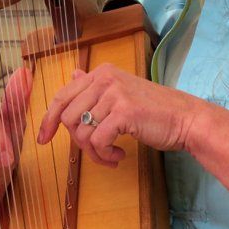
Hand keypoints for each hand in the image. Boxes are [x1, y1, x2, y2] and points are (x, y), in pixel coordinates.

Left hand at [37, 64, 201, 166]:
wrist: (184, 118)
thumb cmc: (154, 110)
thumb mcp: (122, 92)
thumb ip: (95, 86)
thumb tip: (72, 76)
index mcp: (102, 72)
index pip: (62, 96)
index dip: (48, 120)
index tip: (43, 139)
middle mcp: (105, 78)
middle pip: (67, 116)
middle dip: (77, 142)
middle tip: (96, 151)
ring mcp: (114, 94)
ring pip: (81, 132)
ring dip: (94, 152)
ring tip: (110, 155)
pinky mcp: (123, 112)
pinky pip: (97, 141)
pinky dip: (104, 154)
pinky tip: (119, 155)